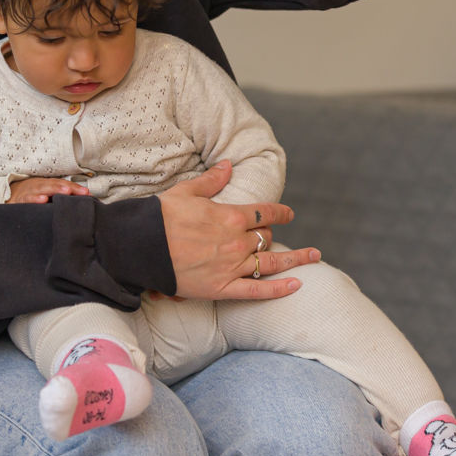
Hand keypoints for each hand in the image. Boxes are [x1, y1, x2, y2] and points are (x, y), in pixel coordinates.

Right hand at [7, 177, 90, 203]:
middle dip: (67, 187)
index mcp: (49, 185)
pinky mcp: (20, 201)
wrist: (10, 196)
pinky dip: (34, 199)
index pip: (64, 185)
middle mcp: (41, 186)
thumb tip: (83, 204)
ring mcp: (30, 192)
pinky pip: (27, 199)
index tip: (88, 194)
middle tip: (78, 191)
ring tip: (65, 192)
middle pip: (55, 184)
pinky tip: (43, 200)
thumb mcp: (48, 196)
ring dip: (54, 190)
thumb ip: (62, 199)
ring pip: (43, 188)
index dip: (76, 188)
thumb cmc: (35, 197)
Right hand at [157, 161, 318, 300]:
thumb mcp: (187, 191)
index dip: (280, 212)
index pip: (264, 212)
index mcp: (230, 216)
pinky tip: (296, 286)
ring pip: (270, 263)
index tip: (289, 214)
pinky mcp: (220, 288)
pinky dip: (278, 290)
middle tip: (288, 240)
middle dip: (276, 236)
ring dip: (296, 260)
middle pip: (266, 238)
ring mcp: (230, 267)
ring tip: (315, 258)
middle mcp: (235, 241)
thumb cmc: (160, 216)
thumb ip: (212, 180)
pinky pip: (255, 290)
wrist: (139, 247)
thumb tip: (229, 165)